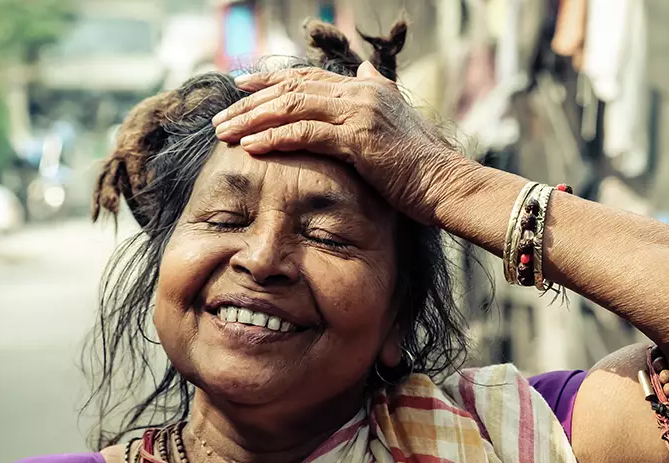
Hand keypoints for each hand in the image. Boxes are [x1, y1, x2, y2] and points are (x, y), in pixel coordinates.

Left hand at [212, 62, 469, 223]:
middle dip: (251, 101)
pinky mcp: (358, 139)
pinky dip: (274, 139)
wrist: (447, 184)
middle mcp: (359, 93)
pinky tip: (251, 147)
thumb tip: (367, 72)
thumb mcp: (399, 121)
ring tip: (225, 132)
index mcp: (366, 89)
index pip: (307, 77)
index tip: (241, 87)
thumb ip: (380, 94)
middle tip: (222, 114)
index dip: (271, 80)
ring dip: (253, 119)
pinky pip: (305, 134)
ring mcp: (358, 114)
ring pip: (292, 108)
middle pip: (291, 88)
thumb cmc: (423, 164)